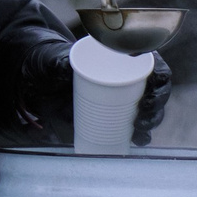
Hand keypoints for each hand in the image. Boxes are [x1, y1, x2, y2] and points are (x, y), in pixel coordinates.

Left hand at [0, 34, 173, 144]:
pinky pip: (135, 125)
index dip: (160, 77)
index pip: (151, 62)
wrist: (36, 80)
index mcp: (119, 55)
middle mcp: (126, 75)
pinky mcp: (114, 115)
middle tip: (144, 116)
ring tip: (141, 131)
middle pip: (156, 89)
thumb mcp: (53, 60)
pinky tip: (138, 140)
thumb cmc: (50, 63)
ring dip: (152, 121)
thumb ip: (58, 61)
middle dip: (157, 104)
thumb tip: (63, 65)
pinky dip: (140, 134)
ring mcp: (122, 96)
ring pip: (149, 109)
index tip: (153, 90)